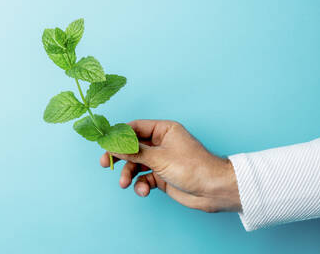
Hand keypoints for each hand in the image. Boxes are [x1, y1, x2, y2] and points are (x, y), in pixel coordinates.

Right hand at [100, 120, 240, 212]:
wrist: (214, 191)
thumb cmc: (193, 167)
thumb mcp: (159, 158)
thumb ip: (133, 151)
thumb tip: (113, 144)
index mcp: (163, 130)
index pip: (135, 128)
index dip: (119, 135)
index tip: (105, 143)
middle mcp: (161, 143)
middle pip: (132, 146)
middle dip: (120, 156)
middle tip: (106, 163)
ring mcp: (161, 160)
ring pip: (136, 164)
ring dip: (129, 174)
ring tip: (125, 183)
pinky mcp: (162, 176)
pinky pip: (144, 178)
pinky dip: (141, 184)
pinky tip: (143, 191)